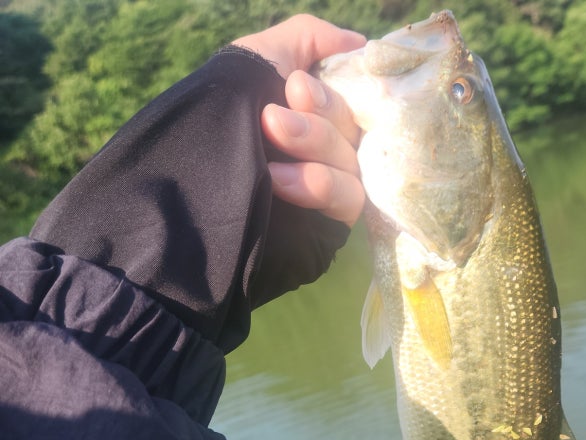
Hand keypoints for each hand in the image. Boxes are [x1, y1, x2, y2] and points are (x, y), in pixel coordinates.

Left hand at [232, 16, 365, 226]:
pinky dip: (315, 185)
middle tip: (271, 117)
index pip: (356, 99)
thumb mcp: (259, 58)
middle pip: (352, 131)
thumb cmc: (225, 109)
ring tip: (270, 137)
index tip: (296, 86)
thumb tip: (357, 42)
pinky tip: (278, 179)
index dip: (330, 94)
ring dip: (311, 146)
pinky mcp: (331, 218)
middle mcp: (335, 147)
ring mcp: (336, 184)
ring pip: (352, 164)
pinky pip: (348, 199)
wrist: (191, 177)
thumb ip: (308, 38)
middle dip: (314, 120)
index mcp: (324, 111)